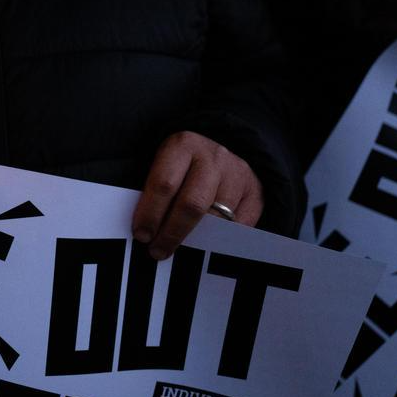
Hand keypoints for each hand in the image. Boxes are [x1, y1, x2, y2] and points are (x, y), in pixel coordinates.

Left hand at [132, 131, 263, 259]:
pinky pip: (239, 226)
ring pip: (217, 218)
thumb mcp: (164, 164)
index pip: (164, 184)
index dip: (150, 214)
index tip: (141, 235)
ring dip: (196, 241)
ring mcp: (237, 174)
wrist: (219, 151)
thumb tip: (142, 229)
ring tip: (179, 251)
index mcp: (183, 145)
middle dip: (171, 233)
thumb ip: (154, 191)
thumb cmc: (182, 165)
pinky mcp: (255, 192)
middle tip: (158, 251)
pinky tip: (206, 246)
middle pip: (192, 204)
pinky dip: (222, 240)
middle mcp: (213, 157)